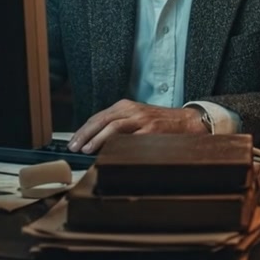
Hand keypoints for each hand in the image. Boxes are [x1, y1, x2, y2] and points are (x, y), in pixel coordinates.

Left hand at [67, 100, 206, 153]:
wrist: (187, 122)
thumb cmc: (159, 123)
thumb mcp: (136, 118)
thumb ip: (118, 125)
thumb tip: (94, 142)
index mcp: (125, 106)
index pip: (98, 117)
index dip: (84, 130)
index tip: (73, 141)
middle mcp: (132, 110)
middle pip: (102, 119)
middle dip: (86, 134)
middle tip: (74, 146)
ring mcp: (142, 119)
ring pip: (114, 126)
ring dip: (98, 138)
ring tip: (87, 149)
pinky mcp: (152, 130)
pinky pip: (132, 138)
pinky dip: (119, 144)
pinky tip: (110, 152)